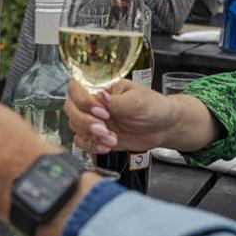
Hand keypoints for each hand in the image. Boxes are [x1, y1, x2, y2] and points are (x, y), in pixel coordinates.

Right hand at [64, 77, 180, 154]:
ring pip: (75, 128)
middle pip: (71, 110)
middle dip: (85, 122)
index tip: (102, 112)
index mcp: (102, 88)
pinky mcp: (98, 137)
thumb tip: (100, 96)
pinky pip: (83, 142)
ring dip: (91, 136)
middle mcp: (95, 104)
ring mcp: (95, 121)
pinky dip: (93, 146)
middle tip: (104, 129)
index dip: (84, 102)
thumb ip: (116, 101)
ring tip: (111, 139)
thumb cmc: (154, 107)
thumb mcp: (137, 101)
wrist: (164, 128)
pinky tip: (108, 146)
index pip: (76, 89)